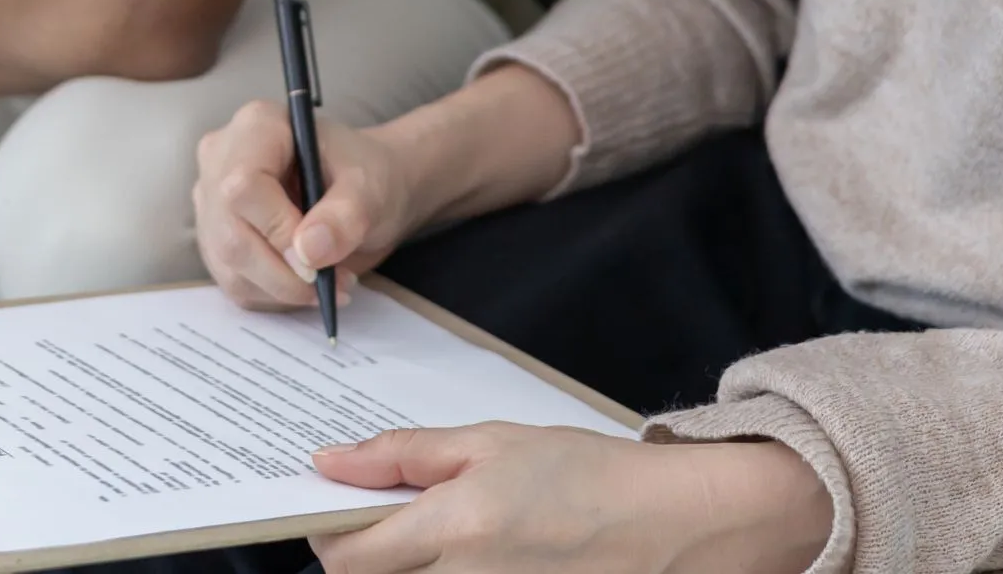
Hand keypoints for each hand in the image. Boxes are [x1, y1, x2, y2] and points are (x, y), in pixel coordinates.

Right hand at [194, 101, 420, 309]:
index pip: (243, 185)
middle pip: (230, 231)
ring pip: (229, 263)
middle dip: (284, 272)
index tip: (317, 258)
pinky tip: (306, 285)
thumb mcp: (370, 188)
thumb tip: (308, 253)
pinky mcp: (214, 238)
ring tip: (331, 283)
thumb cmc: (366, 175)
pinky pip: (233, 281)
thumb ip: (345, 216)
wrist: (362, 192)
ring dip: (284, 289)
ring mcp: (211, 201)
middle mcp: (221, 160)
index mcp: (257, 126)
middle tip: (332, 283)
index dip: (277, 230)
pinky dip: (274, 295)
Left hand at [308, 424, 832, 573]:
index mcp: (457, 527)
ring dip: (414, 566)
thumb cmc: (589, 475)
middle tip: (404, 516)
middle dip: (373, 551)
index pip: (347, 557)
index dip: (330, 532)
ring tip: (461, 534)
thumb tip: (330, 462)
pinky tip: (487, 555)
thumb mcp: (492, 442)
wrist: (672, 523)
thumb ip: (404, 454)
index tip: (339, 509)